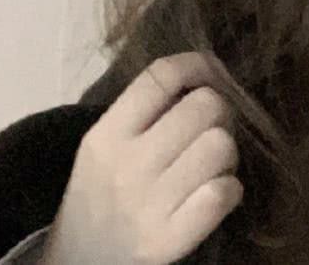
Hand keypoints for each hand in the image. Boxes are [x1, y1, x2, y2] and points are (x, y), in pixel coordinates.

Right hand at [42, 52, 242, 263]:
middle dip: (221, 112)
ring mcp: (147, 205)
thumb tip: (207, 73)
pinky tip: (216, 193)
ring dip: (227, 153)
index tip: (212, 72)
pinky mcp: (168, 240)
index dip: (199, 64)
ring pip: (221, 145)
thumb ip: (147, 110)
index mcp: (106, 135)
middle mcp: (125, 166)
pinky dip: (230, 189)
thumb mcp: (106, 145)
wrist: (78, 264)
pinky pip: (223, 193)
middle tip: (211, 130)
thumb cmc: (102, 195)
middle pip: (206, 106)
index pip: (162, 75)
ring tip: (211, 166)